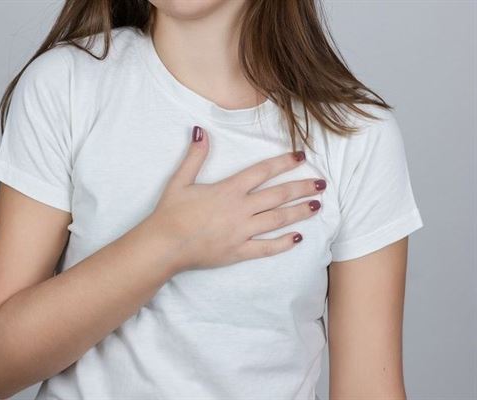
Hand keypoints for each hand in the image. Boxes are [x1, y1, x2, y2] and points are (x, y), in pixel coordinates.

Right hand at [147, 125, 325, 273]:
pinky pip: (266, 248)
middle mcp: (240, 209)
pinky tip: (298, 238)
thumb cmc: (170, 213)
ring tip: (317, 206)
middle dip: (302, 188)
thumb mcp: (180, 181)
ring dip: (299, 212)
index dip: (283, 162)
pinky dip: (283, 243)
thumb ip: (195, 156)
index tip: (301, 156)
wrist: (164, 246)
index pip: (262, 172)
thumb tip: (201, 131)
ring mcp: (241, 232)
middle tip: (322, 184)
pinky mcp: (238, 252)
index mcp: (228, 190)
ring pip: (277, 220)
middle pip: (278, 195)